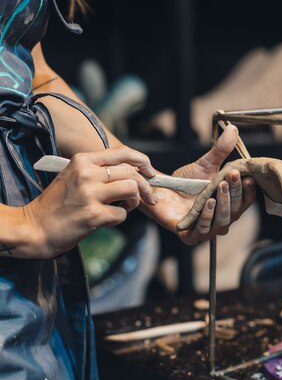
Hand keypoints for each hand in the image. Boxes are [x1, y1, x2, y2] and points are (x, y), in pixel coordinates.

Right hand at [24, 146, 155, 258]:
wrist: (33, 228)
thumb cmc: (56, 204)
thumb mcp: (73, 176)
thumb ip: (98, 170)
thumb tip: (132, 172)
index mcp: (82, 160)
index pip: (122, 152)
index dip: (142, 161)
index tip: (150, 171)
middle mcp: (87, 173)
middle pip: (131, 172)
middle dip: (145, 186)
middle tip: (148, 198)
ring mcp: (90, 194)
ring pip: (131, 189)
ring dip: (133, 202)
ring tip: (122, 208)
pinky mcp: (93, 215)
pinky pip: (122, 214)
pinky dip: (119, 219)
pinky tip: (106, 220)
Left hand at [146, 125, 255, 244]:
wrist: (161, 191)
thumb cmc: (187, 181)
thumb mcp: (207, 164)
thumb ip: (221, 150)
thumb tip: (233, 129)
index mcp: (230, 206)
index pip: (245, 200)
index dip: (248, 189)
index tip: (247, 175)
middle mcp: (222, 221)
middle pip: (235, 211)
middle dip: (234, 193)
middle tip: (231, 176)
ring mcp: (207, 231)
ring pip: (222, 222)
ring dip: (223, 204)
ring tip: (220, 187)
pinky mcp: (190, 237)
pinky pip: (202, 231)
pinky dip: (207, 217)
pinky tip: (208, 203)